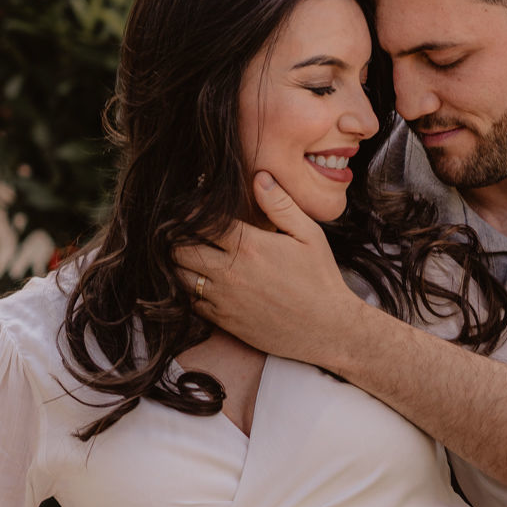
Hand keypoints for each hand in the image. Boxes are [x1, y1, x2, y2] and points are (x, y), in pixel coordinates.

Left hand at [174, 173, 362, 363]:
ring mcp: (225, 299)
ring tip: (194, 257)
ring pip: (180, 277)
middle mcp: (231, 272)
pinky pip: (191, 303)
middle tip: (188, 234)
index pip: (199, 223)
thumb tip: (259, 177)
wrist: (327, 329)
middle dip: (179, 239)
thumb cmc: (320, 279)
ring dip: (182, 265)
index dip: (190, 214)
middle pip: (179, 250)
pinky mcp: (225, 321)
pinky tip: (206, 283)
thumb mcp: (309, 235)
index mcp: (250, 246)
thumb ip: (280, 205)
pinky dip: (192, 291)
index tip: (194, 212)